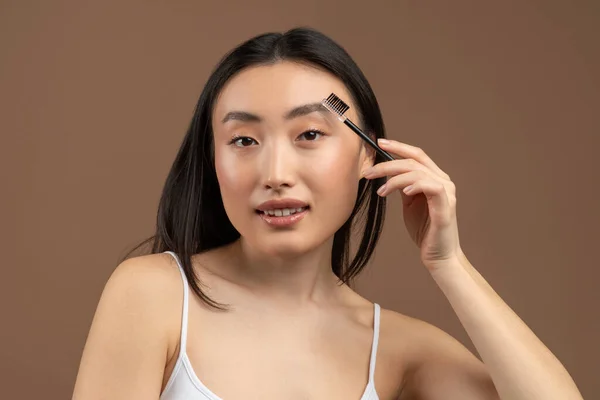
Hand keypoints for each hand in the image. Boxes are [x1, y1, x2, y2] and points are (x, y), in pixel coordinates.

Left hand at [361, 139, 461, 271]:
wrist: (439, 255)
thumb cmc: (424, 230)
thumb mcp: (410, 203)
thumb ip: (403, 186)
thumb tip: (388, 173)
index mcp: (435, 178)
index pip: (417, 155)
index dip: (398, 147)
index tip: (379, 143)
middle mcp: (443, 181)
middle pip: (414, 161)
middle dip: (387, 164)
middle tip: (369, 172)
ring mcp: (447, 193)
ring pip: (418, 172)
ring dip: (394, 179)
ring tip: (381, 191)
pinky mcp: (446, 207)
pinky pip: (431, 187)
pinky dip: (415, 185)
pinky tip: (404, 192)